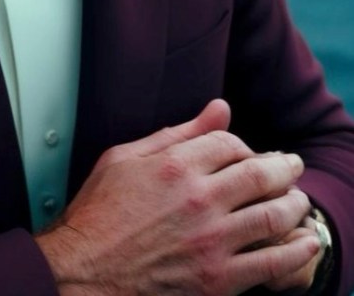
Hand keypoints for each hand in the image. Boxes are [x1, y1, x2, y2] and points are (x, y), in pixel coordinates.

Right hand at [35, 100, 320, 295]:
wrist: (83, 273)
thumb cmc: (97, 216)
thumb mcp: (124, 159)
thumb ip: (175, 133)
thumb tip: (217, 109)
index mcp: (174, 165)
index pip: (229, 142)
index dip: (242, 144)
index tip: (244, 153)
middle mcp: (198, 199)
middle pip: (260, 173)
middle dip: (283, 167)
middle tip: (292, 167)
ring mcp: (211, 241)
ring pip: (273, 214)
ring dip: (294, 204)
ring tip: (298, 201)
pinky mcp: (218, 280)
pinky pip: (272, 263)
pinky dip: (295, 250)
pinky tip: (304, 241)